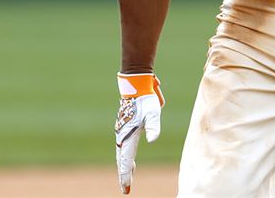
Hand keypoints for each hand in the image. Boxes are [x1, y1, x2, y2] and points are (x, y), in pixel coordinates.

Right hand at [114, 73, 164, 193]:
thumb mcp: (153, 113)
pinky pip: (123, 147)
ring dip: (124, 166)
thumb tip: (153, 139)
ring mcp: (122, 131)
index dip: (126, 175)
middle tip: (125, 188)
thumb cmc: (145, 100)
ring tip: (128, 177)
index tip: (126, 188)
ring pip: (121, 153)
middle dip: (124, 174)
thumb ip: (153, 127)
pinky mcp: (124, 127)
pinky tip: (129, 160)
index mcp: (128, 135)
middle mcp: (122, 135)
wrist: (135, 86)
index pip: (125, 160)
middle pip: (121, 159)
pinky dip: (124, 157)